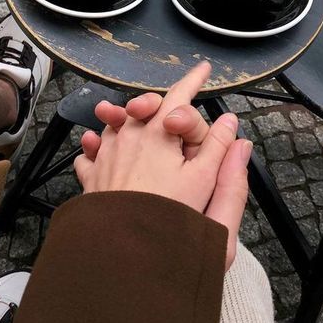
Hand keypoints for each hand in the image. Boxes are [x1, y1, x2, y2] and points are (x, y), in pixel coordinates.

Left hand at [74, 62, 251, 269]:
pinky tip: (100, 149)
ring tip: (139, 128)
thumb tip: (230, 124)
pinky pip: (92, 152)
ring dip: (129, 122)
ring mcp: (106, 153)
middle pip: (146, 107)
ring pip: (117, 125)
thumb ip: (219, 148)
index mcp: (158, 132)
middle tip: (175, 120)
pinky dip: (99, 147)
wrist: (123, 252)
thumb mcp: (205, 181)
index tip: (203, 69)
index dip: (194, 80)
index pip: (180, 96)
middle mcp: (128, 135)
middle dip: (161, 107)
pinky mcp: (92, 175)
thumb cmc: (166, 218)